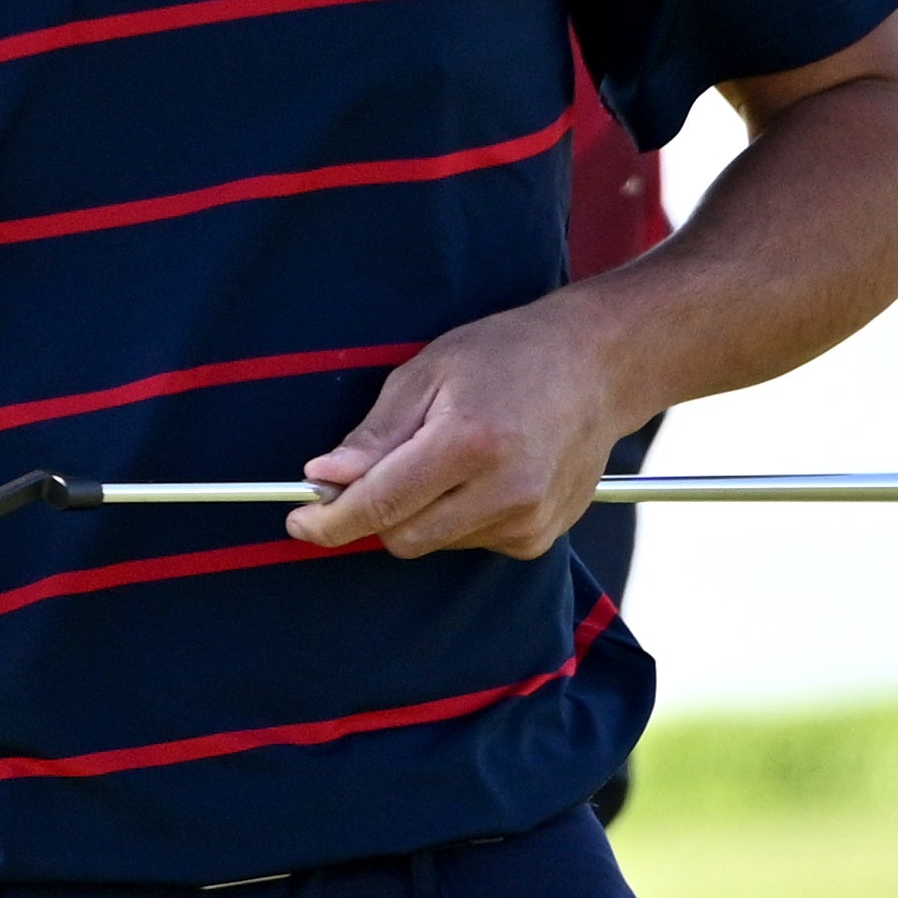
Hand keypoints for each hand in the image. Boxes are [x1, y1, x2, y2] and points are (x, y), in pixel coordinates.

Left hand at [287, 296, 636, 561]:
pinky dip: (456, 517)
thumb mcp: (428, 372)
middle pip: (401, 537)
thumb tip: (326, 477)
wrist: (599, 366)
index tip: (298, 519)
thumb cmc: (509, 355)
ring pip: (434, 542)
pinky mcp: (540, 536)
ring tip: (450, 454)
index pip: (381, 504)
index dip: (329, 519)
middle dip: (373, 512)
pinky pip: (469, 542)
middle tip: (368, 473)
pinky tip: (481, 474)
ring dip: (420, 511)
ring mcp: (529, 520)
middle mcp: (506, 491)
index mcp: (470, 443)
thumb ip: (375, 434)